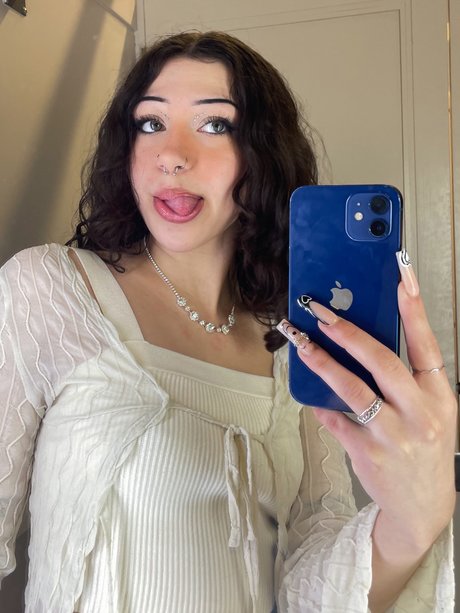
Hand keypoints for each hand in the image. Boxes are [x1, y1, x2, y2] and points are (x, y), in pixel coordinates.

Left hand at [280, 251, 456, 553]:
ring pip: (352, 388)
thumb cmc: (426, 450)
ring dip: (322, 361)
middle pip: (381, 362)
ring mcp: (393, 435)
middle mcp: (420, 414)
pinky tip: (310, 395)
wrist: (422, 507)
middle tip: (322, 312)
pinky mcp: (367, 453)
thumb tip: (363, 344)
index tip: (402, 278)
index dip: (414, 311)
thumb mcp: (433, 413)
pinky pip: (336, 420)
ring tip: (301, 342)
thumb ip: (408, 381)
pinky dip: (321, 405)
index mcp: (440, 398)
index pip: (428, 346)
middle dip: (348, 332)